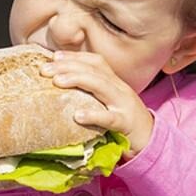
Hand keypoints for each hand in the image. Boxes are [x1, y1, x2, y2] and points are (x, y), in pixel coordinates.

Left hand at [39, 51, 153, 157]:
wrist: (151, 138)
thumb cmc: (123, 121)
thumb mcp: (108, 102)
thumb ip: (91, 93)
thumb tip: (63, 85)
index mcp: (114, 82)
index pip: (95, 62)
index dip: (75, 57)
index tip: (54, 56)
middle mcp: (120, 88)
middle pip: (94, 70)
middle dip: (68, 66)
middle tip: (45, 70)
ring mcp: (124, 104)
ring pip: (101, 86)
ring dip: (77, 80)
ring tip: (57, 82)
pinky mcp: (127, 123)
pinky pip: (110, 118)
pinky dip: (94, 115)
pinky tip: (77, 116)